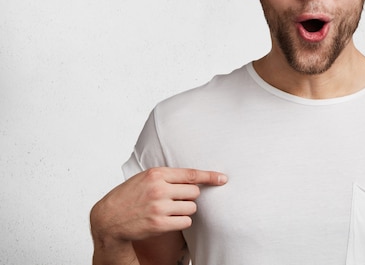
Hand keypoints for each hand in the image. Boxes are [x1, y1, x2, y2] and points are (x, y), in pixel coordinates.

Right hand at [90, 168, 227, 245]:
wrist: (108, 218)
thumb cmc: (129, 195)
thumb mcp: (145, 178)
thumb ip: (167, 176)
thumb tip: (194, 178)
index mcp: (156, 174)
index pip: (191, 174)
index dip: (209, 176)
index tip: (222, 178)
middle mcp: (159, 189)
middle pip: (194, 193)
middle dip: (189, 197)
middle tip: (176, 199)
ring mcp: (159, 207)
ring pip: (191, 208)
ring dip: (184, 210)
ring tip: (168, 210)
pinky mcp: (159, 224)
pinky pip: (185, 222)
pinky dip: (181, 222)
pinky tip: (169, 220)